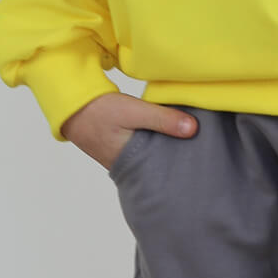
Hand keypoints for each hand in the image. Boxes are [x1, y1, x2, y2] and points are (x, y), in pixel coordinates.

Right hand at [62, 90, 197, 170]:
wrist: (72, 107)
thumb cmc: (99, 111)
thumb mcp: (133, 111)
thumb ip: (161, 119)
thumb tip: (193, 128)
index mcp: (133, 163)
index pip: (167, 170)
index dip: (185, 165)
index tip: (205, 157)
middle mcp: (131, 166)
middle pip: (164, 165)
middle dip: (181, 159)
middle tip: (205, 150)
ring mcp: (128, 159)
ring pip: (157, 156)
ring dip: (171, 148)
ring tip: (194, 141)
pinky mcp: (126, 149)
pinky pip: (150, 148)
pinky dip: (160, 142)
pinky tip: (174, 133)